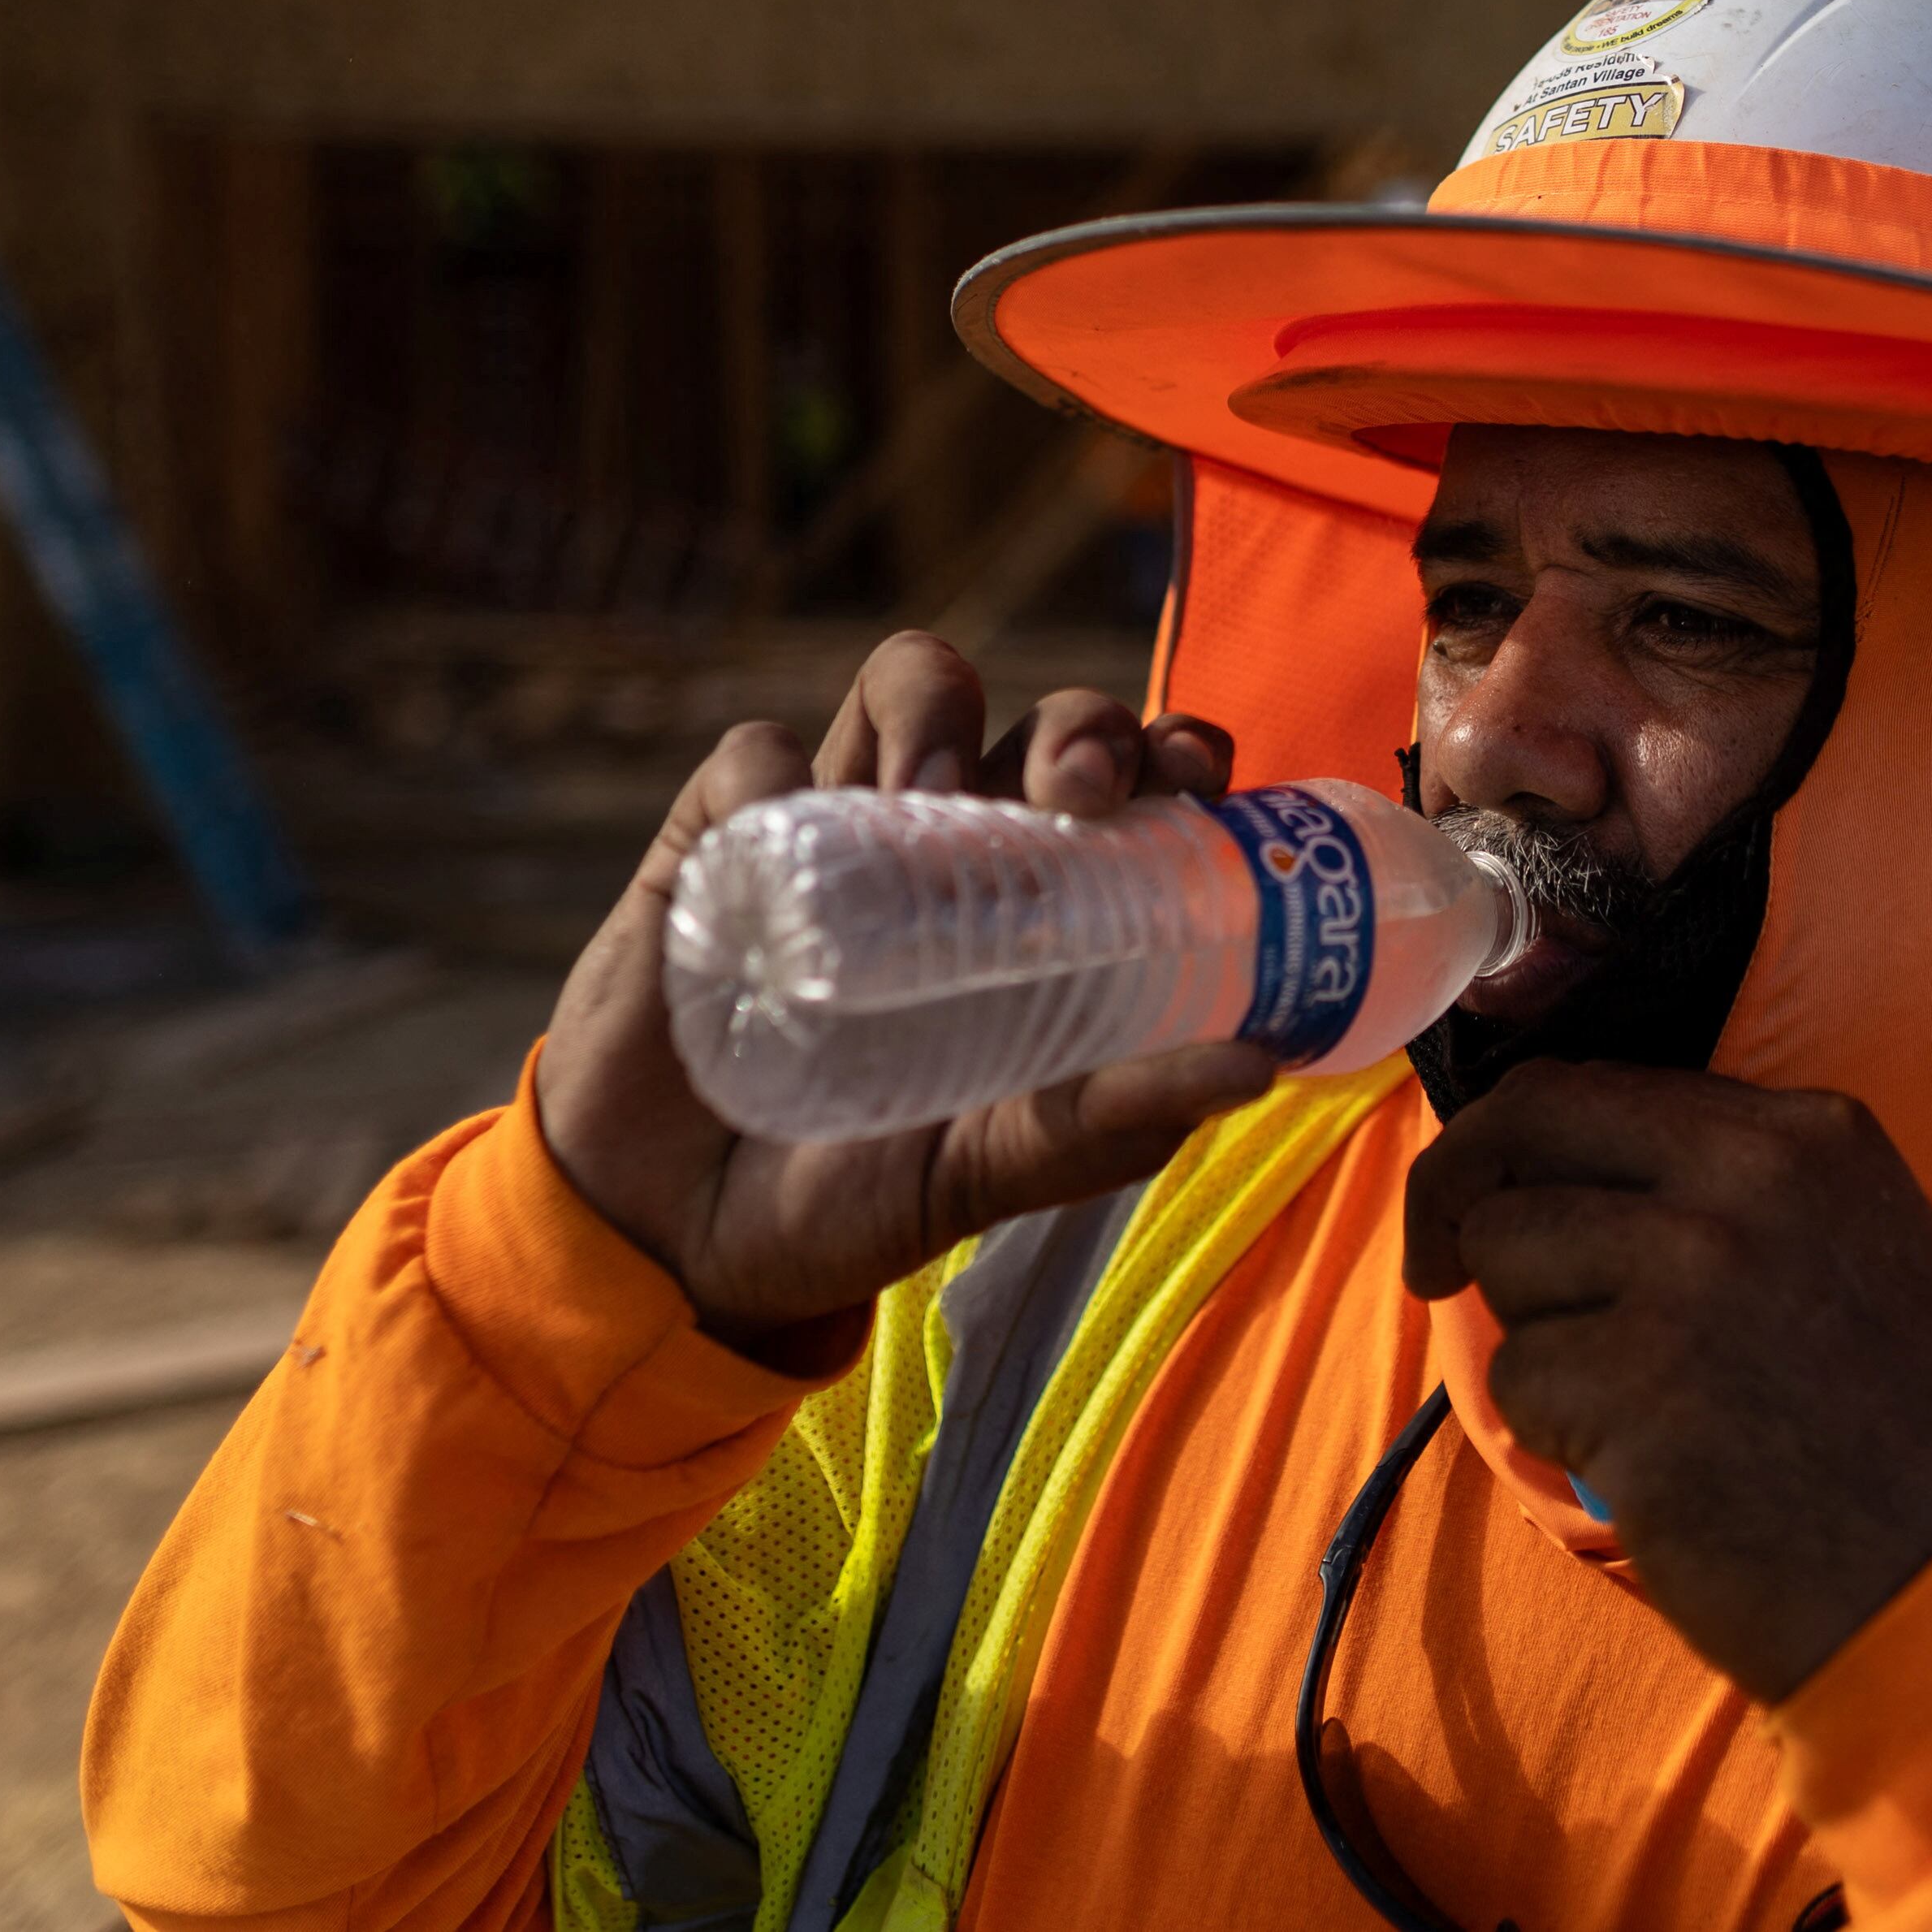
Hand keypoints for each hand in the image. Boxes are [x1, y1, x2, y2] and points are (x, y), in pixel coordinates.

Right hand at [535, 632, 1275, 1364]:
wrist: (677, 1247)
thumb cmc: (852, 1200)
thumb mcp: (992, 1170)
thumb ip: (1108, 1124)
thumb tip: (1254, 1068)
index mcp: (1047, 911)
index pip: (1138, 786)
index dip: (1174, 752)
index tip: (1194, 777)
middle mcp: (958, 848)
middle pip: (1044, 719)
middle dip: (1077, 724)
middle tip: (1074, 794)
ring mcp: (840, 828)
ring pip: (911, 686)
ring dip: (935, 709)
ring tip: (925, 792)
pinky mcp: (719, 838)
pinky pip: (755, 754)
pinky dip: (773, 777)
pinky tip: (778, 841)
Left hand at [1402, 1061, 1931, 1700]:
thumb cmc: (1888, 1436)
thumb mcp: (1848, 1246)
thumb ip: (1720, 1183)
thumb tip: (1549, 1164)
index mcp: (1807, 1133)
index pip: (1593, 1086)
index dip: (1513, 1140)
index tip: (1482, 1194)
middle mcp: (1752, 1177)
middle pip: (1523, 1128)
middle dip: (1452, 1191)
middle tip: (1433, 1264)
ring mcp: (1694, 1276)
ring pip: (1505, 1253)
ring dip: (1537, 1334)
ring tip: (1632, 1401)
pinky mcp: (1640, 1384)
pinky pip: (1517, 1375)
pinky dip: (1556, 1429)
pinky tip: (1643, 1466)